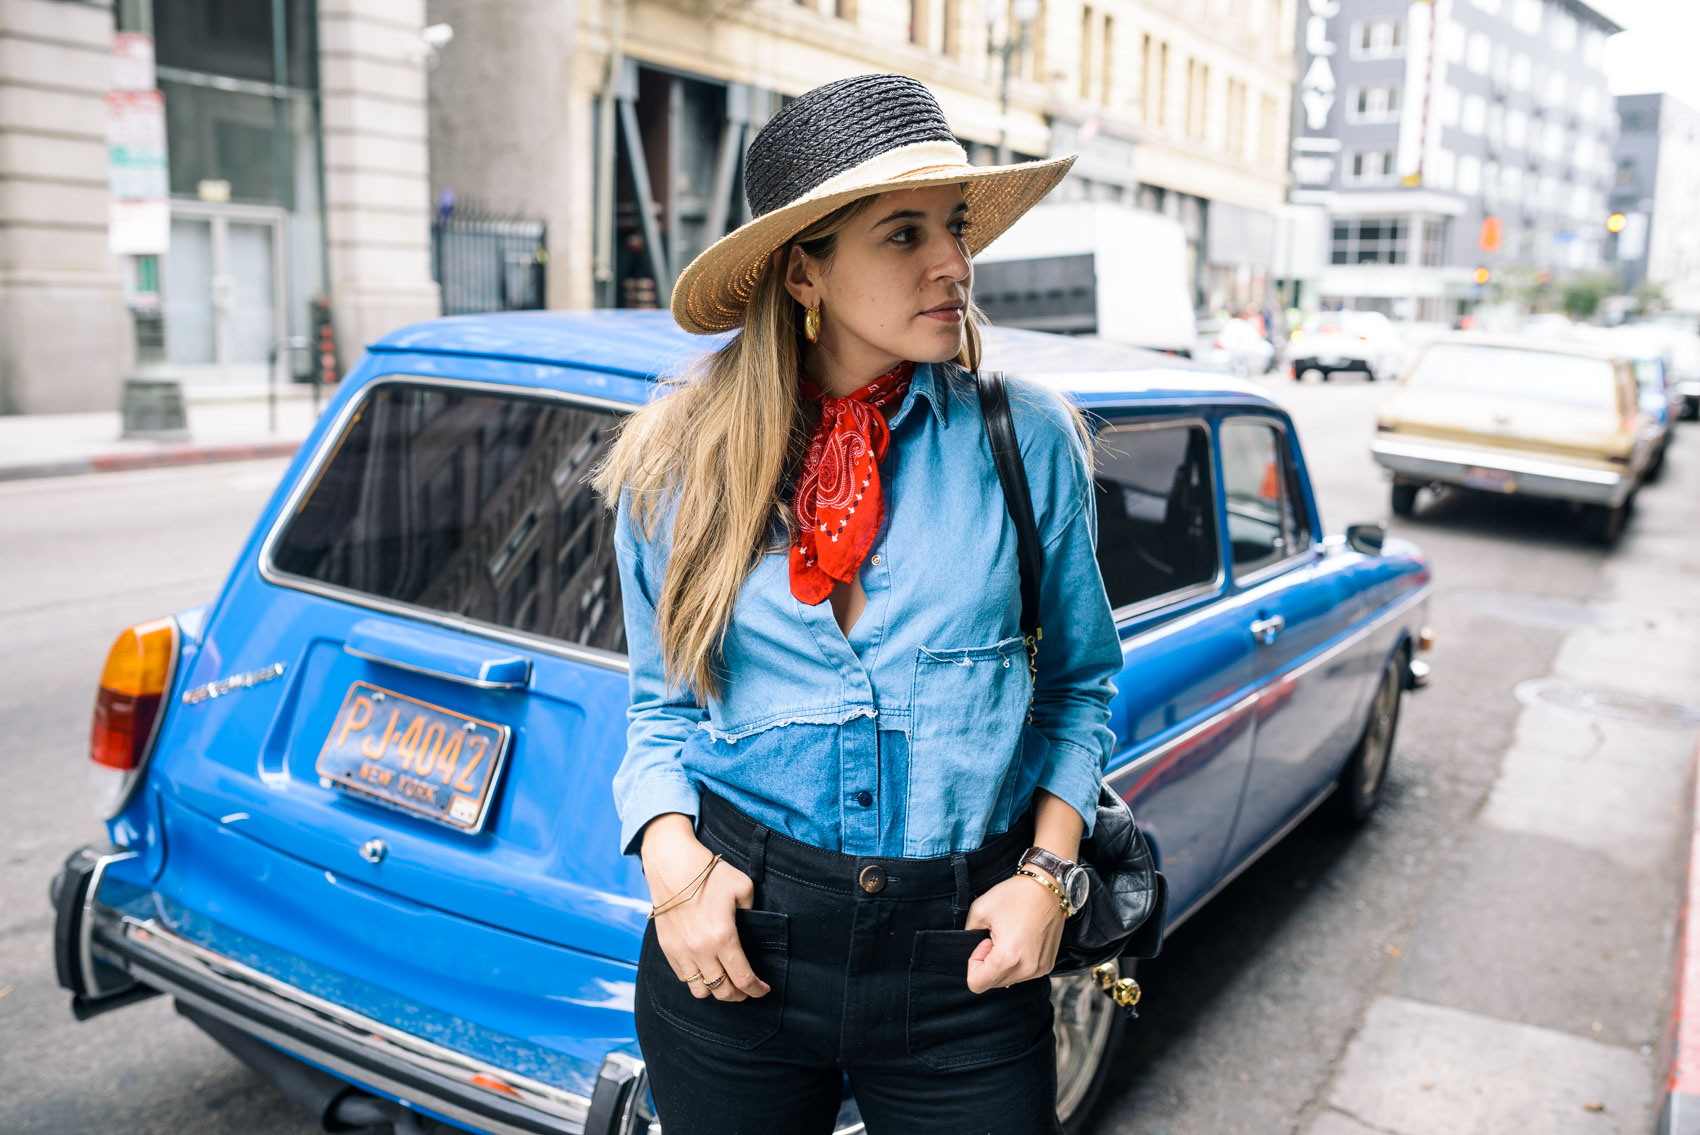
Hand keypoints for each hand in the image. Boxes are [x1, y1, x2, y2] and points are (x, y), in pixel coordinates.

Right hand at [639, 817, 771, 1003]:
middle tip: (747, 990)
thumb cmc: (710, 873)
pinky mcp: (667, 949)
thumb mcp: (743, 888)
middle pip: (722, 991)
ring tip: (725, 982)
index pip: (743, 979)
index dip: (757, 990)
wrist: (672, 864)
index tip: (764, 990)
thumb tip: (752, 927)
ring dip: (715, 991)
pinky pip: (683, 977)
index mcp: (723, 937)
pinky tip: (705, 969)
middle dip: (739, 995)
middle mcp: (701, 951)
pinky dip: (696, 979)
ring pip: (700, 991)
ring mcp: (681, 952)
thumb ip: (753, 913)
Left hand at [961, 868, 1068, 993]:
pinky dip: (1017, 962)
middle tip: (995, 937)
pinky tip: (1021, 940)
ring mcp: (1040, 969)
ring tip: (1010, 937)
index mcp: (1008, 958)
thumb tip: (973, 950)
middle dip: (988, 964)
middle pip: (992, 983)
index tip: (983, 942)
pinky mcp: (1047, 965)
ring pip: (1008, 979)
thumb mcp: (980, 910)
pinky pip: (1023, 973)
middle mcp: (1026, 969)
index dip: (973, 964)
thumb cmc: (1015, 895)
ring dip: (1003, 963)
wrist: (1048, 887)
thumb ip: (968, 935)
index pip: (976, 984)